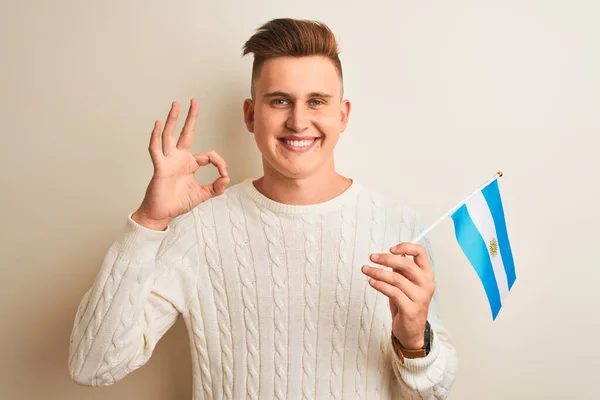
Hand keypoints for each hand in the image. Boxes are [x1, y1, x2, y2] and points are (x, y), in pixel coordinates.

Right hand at [132, 99, 229, 229]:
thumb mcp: (202, 195)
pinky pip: (156, 149)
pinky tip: (157, 124)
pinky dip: (156, 136)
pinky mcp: (160, 167)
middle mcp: (179, 159)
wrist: (161, 213)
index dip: (220, 162)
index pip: (208, 155)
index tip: (224, 174)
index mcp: (190, 164)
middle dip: (191, 117)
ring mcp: (168, 161)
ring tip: (176, 105)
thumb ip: (215, 188)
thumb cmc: (177, 203)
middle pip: (186, 133)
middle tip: (194, 102)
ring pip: (170, 136)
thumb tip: (226, 179)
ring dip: (173, 120)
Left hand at [361, 242, 434, 348]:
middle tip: (372, 257)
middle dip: (386, 258)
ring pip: (396, 279)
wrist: (411, 331)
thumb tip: (392, 253)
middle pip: (406, 264)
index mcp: (426, 274)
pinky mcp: (411, 309)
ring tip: (366, 270)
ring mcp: (420, 297)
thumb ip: (402, 269)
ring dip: (378, 272)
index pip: (420, 252)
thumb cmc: (407, 304)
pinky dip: (380, 285)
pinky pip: (393, 293)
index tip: (391, 248)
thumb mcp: (406, 283)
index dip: (406, 246)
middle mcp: (426, 284)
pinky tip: (371, 282)